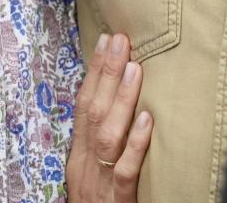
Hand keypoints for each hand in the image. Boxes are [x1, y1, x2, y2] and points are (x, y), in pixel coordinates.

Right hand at [68, 33, 153, 202]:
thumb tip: (116, 102)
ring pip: (107, 137)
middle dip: (106, 74)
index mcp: (77, 155)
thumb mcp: (92, 173)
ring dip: (121, 100)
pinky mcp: (116, 202)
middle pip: (93, 113)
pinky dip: (136, 144)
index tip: (106, 39)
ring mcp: (98, 184)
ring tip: (135, 68)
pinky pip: (126, 172)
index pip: (83, 105)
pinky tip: (149, 121)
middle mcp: (84, 165)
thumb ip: (101, 143)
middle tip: (121, 39)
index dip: (94, 72)